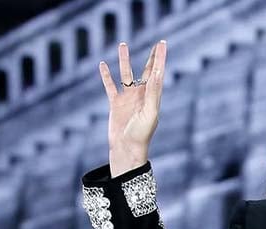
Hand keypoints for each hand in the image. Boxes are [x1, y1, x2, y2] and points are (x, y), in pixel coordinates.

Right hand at [98, 40, 166, 177]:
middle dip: (151, 58)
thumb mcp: (149, 113)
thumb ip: (151, 94)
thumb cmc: (141, 134)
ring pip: (126, 74)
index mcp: (152, 97)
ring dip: (124, 60)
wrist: (126, 149)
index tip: (162, 44)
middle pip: (147, 71)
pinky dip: (106, 76)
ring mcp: (128, 98)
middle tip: (157, 44)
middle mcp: (141, 95)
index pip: (157, 73)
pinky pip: (110, 86)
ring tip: (123, 44)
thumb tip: (156, 75)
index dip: (160, 58)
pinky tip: (103, 65)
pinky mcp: (115, 104)